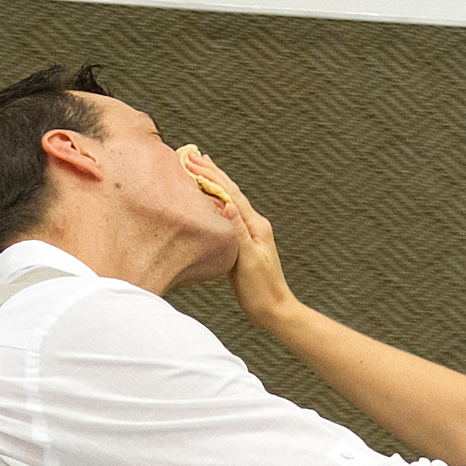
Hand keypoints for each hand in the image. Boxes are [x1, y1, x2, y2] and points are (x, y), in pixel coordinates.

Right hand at [182, 151, 297, 329]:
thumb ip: (238, 231)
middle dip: (211, 173)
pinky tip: (209, 200)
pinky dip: (215, 202)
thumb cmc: (261, 290)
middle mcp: (254, 225)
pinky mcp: (243, 243)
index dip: (211, 176)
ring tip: (200, 168)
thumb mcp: (248, 260)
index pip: (230, 194)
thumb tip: (226, 203)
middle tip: (192, 155)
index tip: (192, 160)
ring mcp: (249, 233)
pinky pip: (226, 215)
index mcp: (255, 225)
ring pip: (228, 201)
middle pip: (230, 192)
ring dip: (213, 183)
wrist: (273, 310)